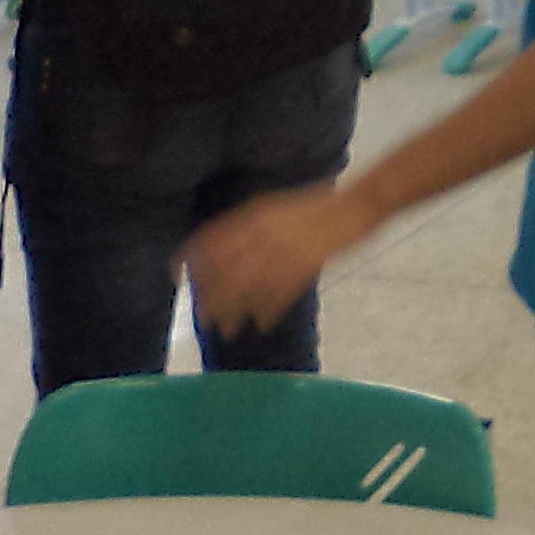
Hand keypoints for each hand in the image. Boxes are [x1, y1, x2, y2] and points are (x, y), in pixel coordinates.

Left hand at [183, 180, 377, 337]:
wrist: (358, 204)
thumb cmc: (320, 204)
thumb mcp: (278, 206)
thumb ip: (253, 225)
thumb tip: (226, 245)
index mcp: (255, 215)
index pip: (212, 239)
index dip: (191, 257)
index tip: (176, 275)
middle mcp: (264, 234)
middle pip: (225, 271)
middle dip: (210, 297)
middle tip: (203, 318)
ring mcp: (284, 251)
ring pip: (249, 289)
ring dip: (235, 312)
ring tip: (227, 330)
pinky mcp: (305, 267)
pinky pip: (278, 295)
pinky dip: (267, 312)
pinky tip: (261, 324)